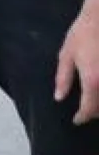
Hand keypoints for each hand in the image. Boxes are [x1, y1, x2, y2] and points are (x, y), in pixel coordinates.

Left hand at [57, 1, 98, 123]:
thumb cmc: (82, 34)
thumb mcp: (67, 54)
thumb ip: (63, 78)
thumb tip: (59, 97)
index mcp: (92, 80)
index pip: (89, 108)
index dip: (83, 116)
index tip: (77, 120)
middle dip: (95, 113)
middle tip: (86, 113)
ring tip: (94, 103)